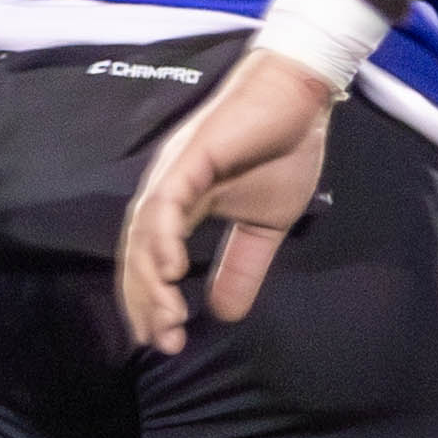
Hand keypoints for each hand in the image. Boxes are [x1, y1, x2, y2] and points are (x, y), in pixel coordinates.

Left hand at [113, 46, 341, 355]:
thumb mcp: (265, 226)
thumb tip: (225, 315)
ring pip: (144, 233)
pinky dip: (162, 237)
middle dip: (145, 302)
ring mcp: (173, 173)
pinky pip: (165, 203)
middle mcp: (165, 191)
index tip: (166, 341)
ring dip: (150, 280)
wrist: (301, 97)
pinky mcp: (189, 158)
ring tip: (167, 319)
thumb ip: (242, 266)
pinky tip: (171, 270)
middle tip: (163, 341)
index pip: (151, 262)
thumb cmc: (283, 150)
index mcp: (180, 206)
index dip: (151, 302)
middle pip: (137, 254)